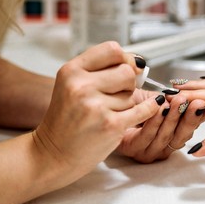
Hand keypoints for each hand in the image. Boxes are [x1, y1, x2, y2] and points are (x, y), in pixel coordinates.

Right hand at [33, 42, 162, 181]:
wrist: (53, 153)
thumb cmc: (66, 119)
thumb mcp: (71, 85)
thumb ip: (100, 70)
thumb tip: (138, 63)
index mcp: (71, 71)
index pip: (112, 50)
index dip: (125, 58)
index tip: (128, 67)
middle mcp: (81, 86)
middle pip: (127, 72)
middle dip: (128, 83)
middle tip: (117, 95)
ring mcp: (96, 106)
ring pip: (132, 94)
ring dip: (127, 103)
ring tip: (109, 113)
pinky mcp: (111, 125)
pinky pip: (143, 110)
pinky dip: (150, 109)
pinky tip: (151, 107)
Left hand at [115, 89, 204, 162]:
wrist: (107, 102)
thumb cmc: (134, 104)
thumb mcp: (165, 102)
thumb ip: (187, 106)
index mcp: (170, 138)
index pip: (189, 130)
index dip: (199, 118)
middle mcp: (160, 149)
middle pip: (179, 137)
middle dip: (188, 117)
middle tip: (194, 101)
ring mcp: (146, 152)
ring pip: (164, 137)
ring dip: (172, 117)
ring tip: (178, 101)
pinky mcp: (131, 149)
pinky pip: (145, 137)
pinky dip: (153, 122)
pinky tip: (157, 109)